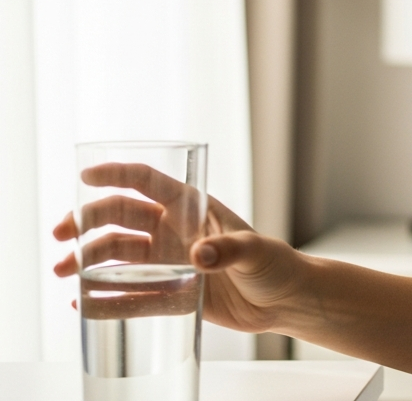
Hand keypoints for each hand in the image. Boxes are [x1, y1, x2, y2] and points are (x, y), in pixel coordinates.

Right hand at [53, 163, 305, 333]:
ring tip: (63, 271)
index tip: (85, 174)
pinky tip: (81, 303)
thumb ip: (229, 250)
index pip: (148, 181)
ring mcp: (167, 262)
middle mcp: (173, 231)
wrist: (285, 303)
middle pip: (119, 216)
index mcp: (192, 208)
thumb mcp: (256, 252)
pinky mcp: (168, 293)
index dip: (117, 174)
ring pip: (116, 254)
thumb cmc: (277, 265)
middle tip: (61, 234)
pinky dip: (103, 298)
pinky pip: (128, 295)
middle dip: (86, 220)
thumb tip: (199, 256)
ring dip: (86, 259)